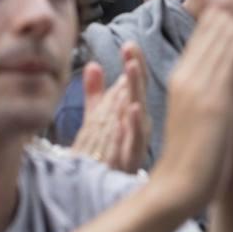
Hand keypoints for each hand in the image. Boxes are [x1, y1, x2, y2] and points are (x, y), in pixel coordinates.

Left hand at [71, 42, 151, 172]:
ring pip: (138, 111)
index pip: (133, 82)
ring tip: (131, 69)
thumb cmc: (105, 152)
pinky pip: (134, 139)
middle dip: (136, 69)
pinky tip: (133, 108)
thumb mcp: (96, 118)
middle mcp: (137, 123)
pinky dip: (134, 123)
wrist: (99, 187)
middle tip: (131, 49)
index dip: (133, 63)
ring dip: (136, 89)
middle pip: (138, 92)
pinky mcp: (130, 157)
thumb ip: (96, 93)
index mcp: (130, 111)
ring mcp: (135, 139)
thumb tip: (93, 64)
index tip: (128, 45)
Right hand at [151, 7, 232, 214]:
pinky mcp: (212, 100)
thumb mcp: (199, 108)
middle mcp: (189, 73)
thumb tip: (232, 60)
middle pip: (213, 21)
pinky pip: (230, 58)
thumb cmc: (195, 152)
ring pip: (222, 34)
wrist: (177, 188)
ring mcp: (199, 85)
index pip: (206, 26)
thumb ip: (209, 81)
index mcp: (185, 74)